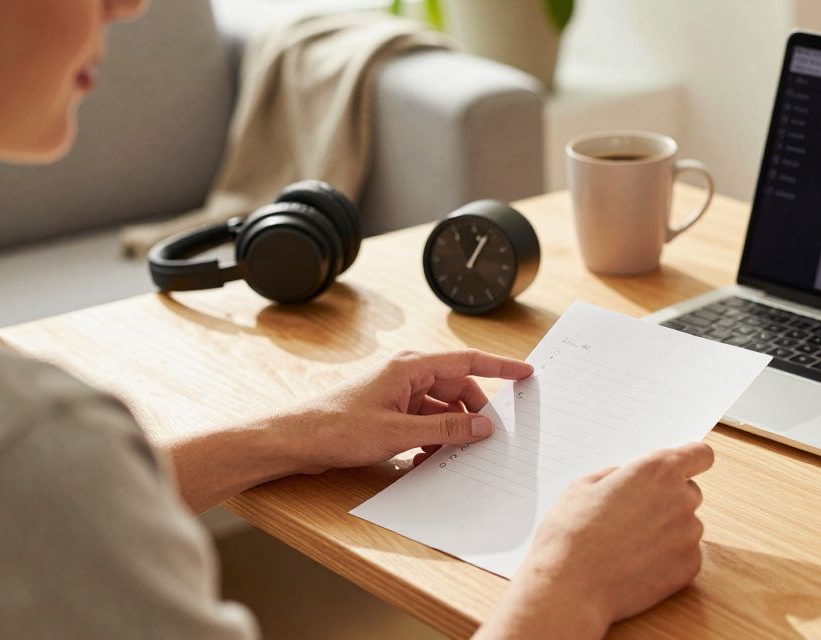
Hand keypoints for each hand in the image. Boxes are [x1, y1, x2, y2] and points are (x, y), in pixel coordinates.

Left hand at [279, 349, 533, 473]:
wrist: (294, 440)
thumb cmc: (337, 427)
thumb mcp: (398, 432)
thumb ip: (446, 427)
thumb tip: (483, 426)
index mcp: (410, 367)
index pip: (467, 362)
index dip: (500, 368)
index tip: (526, 372)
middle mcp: (407, 376)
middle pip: (457, 389)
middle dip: (473, 413)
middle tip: (488, 437)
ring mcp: (398, 395)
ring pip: (442, 410)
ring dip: (450, 431)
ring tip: (452, 454)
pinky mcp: (389, 413)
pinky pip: (424, 423)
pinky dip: (432, 439)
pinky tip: (428, 459)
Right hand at [479, 443, 714, 638]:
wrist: (571, 588)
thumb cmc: (571, 535)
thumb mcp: (584, 486)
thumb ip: (618, 475)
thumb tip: (628, 479)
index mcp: (658, 470)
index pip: (700, 455)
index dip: (693, 461)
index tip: (686, 469)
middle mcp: (681, 498)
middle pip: (690, 492)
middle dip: (669, 500)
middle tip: (636, 517)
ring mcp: (689, 534)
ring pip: (687, 526)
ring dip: (668, 532)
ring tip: (630, 546)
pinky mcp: (690, 567)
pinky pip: (685, 556)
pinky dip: (668, 560)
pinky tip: (638, 566)